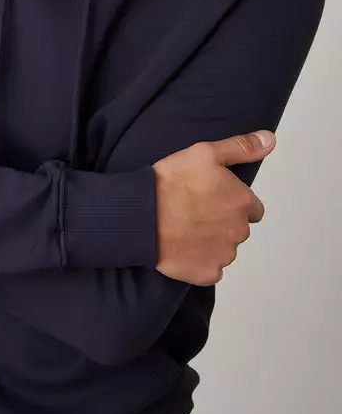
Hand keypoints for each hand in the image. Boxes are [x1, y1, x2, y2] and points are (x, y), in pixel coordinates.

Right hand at [153, 131, 275, 284]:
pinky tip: (183, 247)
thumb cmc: (172, 181)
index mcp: (242, 202)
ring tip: (185, 228)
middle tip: (195, 210)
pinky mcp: (207, 273)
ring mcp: (224, 255)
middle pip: (238, 228)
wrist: (142, 215)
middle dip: (222, 221)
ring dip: (211, 241)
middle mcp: (239, 231)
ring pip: (224, 248)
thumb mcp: (205, 152)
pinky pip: (210, 268)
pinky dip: (200, 260)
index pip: (252, 208)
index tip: (211, 197)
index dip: (232, 201)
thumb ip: (241, 147)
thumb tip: (270, 139)